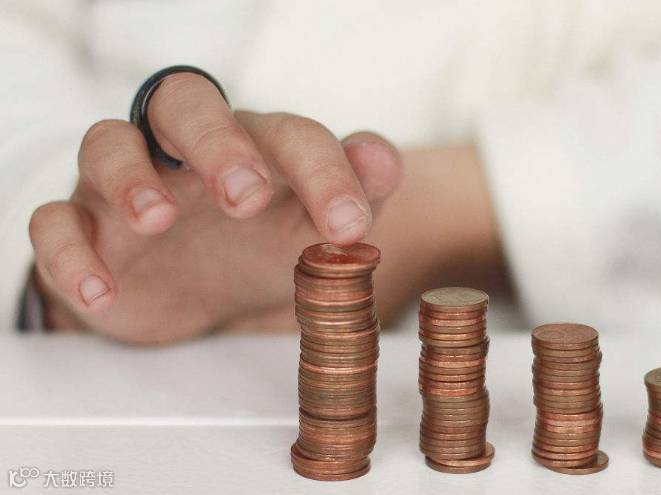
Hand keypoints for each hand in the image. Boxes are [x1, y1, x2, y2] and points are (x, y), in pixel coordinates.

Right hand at [27, 73, 402, 343]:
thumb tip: (381, 160)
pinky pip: (55, 223)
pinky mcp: (84, 229)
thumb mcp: (312, 227)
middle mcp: (185, 151)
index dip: (321, 172)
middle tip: (247, 195)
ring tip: (157, 219)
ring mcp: (126, 184)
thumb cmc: (261, 249)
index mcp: (253, 145)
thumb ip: (354, 192)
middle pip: (186, 105)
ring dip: (128, 177)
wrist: (199, 297)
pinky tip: (103, 292)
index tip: (349, 227)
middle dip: (216, 143)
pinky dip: (70, 254)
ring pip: (106, 144)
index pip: (286, 133)